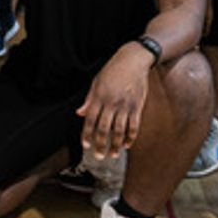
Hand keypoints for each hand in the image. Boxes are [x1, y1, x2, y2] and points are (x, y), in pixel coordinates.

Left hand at [77, 43, 152, 158]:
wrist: (133, 60)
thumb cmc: (112, 70)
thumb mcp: (96, 82)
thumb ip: (89, 99)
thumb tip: (80, 113)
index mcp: (98, 97)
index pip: (90, 120)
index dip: (87, 135)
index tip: (86, 146)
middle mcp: (111, 103)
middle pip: (104, 129)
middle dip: (100, 145)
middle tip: (99, 157)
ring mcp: (125, 105)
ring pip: (119, 130)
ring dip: (115, 145)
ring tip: (112, 155)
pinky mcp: (137, 106)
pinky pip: (134, 126)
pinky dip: (130, 137)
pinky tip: (126, 145)